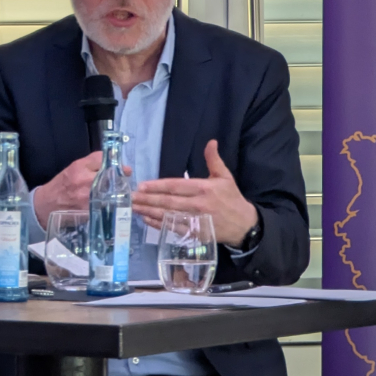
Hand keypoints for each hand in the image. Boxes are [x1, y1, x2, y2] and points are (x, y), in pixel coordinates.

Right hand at [33, 152, 131, 227]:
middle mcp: (84, 180)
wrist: (46, 205)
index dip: (115, 163)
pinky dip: (110, 204)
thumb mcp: (72, 170)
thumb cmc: (60, 186)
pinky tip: (110, 204)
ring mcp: (88, 196)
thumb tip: (111, 160)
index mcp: (79, 167)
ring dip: (117, 192)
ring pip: (111, 191)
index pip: (102, 159)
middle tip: (124, 180)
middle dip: (119, 178)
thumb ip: (90, 164)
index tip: (123, 168)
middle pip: (110, 175)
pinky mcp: (90, 210)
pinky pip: (106, 204)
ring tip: (118, 192)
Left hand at [131, 140, 258, 246]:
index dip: (158, 186)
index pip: (176, 186)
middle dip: (148, 200)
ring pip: (168, 216)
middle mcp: (198, 205)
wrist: (245, 225)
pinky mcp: (195, 233)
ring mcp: (196, 221)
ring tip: (134, 208)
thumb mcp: (225, 177)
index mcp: (204, 189)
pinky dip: (159, 225)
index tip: (142, 186)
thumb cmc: (232, 199)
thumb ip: (214, 160)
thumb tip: (210, 142)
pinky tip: (147, 220)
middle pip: (169, 202)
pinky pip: (173, 229)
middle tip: (131, 198)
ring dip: (149, 212)